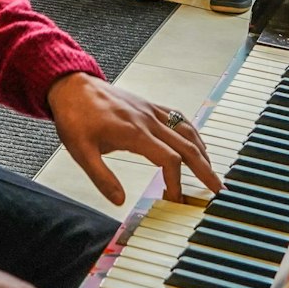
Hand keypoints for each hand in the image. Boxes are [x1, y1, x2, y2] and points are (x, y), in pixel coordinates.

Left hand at [47, 72, 218, 205]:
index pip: (169, 160)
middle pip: (186, 146)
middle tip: (218, 188)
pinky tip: (197, 142)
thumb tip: (120, 201)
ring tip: (211, 170)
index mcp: (134, 133)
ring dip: (202, 151)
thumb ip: (102, 177)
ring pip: (186, 130)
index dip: (176, 182)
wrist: (71, 86)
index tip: (176, 198)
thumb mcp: (80, 152)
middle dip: (204, 169)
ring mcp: (150, 111)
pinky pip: (177, 117)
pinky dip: (191, 131)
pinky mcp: (148, 105)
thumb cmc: (74, 118)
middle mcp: (148, 120)